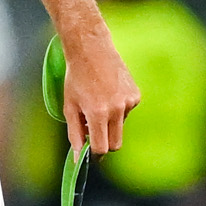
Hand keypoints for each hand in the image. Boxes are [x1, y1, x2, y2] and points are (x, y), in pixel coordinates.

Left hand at [57, 30, 140, 152]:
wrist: (92, 50)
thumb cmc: (77, 77)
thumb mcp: (70, 107)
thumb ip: (75, 133)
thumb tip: (77, 155)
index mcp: (98, 113)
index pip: (101, 148)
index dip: (94, 152)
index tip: (90, 150)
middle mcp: (116, 109)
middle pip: (116, 144)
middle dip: (105, 143)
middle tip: (94, 132)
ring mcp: (128, 102)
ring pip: (120, 127)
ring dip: (110, 122)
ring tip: (98, 102)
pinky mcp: (136, 95)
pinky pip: (127, 112)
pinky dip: (118, 109)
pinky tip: (109, 93)